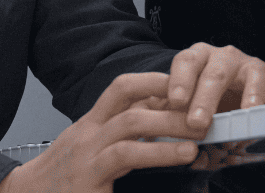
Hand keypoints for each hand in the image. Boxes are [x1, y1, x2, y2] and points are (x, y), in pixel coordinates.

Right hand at [0, 73, 197, 192]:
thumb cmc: (63, 175)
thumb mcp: (88, 146)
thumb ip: (119, 133)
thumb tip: (160, 116)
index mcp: (90, 124)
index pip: (121, 90)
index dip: (153, 82)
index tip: (184, 85)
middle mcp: (87, 136)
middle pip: (130, 111)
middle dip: (170, 112)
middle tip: (202, 119)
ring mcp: (86, 160)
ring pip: (127, 135)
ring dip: (164, 137)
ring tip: (194, 146)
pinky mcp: (88, 183)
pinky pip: (120, 164)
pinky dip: (153, 158)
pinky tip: (176, 163)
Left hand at [163, 43, 264, 137]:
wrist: (228, 96)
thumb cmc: (202, 100)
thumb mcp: (183, 103)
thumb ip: (171, 110)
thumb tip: (156, 128)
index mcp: (198, 58)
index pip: (186, 61)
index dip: (180, 80)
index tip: (176, 102)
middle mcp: (226, 58)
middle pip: (215, 72)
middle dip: (206, 98)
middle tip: (198, 122)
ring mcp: (253, 66)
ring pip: (254, 73)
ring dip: (250, 93)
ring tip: (247, 112)